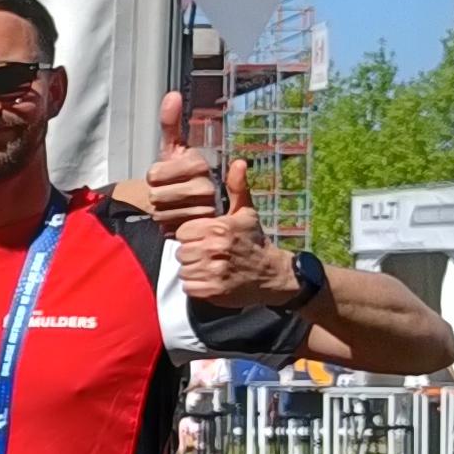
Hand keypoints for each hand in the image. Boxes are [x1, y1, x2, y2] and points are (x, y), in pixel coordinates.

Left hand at [119, 84, 219, 225]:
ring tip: (174, 204)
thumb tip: (172, 94)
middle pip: (156, 195)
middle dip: (157, 195)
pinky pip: (168, 229)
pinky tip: (177, 219)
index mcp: (199, 163)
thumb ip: (171, 124)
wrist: (200, 206)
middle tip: (168, 192)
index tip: (163, 175)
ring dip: (161, 211)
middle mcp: (207, 186)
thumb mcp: (176, 149)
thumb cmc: (182, 173)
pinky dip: (168, 226)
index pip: (155, 173)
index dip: (153, 176)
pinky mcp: (201, 231)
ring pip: (161, 213)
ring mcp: (206, 211)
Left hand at [174, 159, 297, 311]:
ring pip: (184, 269)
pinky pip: (189, 286)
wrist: (272, 275)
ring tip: (211, 266)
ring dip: (194, 270)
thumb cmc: (253, 240)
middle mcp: (214, 249)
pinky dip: (197, 285)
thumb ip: (237, 188)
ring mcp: (213, 271)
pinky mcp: (212, 291)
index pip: (183, 232)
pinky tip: (211, 279)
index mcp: (218, 228)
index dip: (192, 236)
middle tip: (209, 254)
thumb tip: (239, 162)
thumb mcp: (246, 212)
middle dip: (192, 253)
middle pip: (181, 252)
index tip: (205, 238)